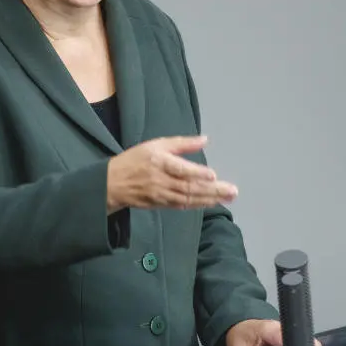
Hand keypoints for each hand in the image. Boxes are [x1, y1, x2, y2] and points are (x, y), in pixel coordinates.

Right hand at [106, 135, 237, 211]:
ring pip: (188, 198)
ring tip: (228, 197)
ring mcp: (161, 195)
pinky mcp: (161, 204)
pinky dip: (198, 205)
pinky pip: (183, 205)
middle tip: (232, 191)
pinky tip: (212, 202)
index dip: (197, 173)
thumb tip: (205, 139)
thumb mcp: (156, 144)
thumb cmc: (136, 160)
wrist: (112, 184)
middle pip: (189, 187)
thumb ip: (182, 143)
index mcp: (159, 161)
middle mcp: (161, 180)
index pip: (180, 169)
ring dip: (209, 199)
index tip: (213, 175)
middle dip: (212, 190)